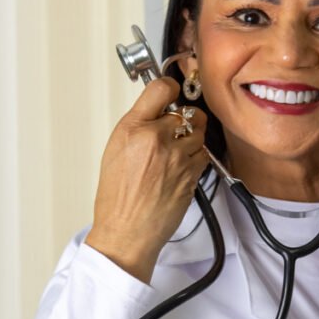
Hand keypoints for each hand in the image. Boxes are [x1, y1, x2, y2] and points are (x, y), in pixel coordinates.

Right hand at [85, 78, 207, 282]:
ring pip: (199, 133)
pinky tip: (182, 167)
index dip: (170, 88)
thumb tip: (156, 113)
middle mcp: (156, 139)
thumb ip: (137, 127)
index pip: (160, 89)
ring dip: (193, 138)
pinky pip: (203, 155)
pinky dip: (196, 157)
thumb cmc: (117, 198)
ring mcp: (177, 157)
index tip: (172, 92)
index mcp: (132, 129)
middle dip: (183, 119)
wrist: (127, 231)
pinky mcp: (191, 174)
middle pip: (185, 112)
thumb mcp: (115, 151)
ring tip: (178, 151)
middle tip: (175, 130)